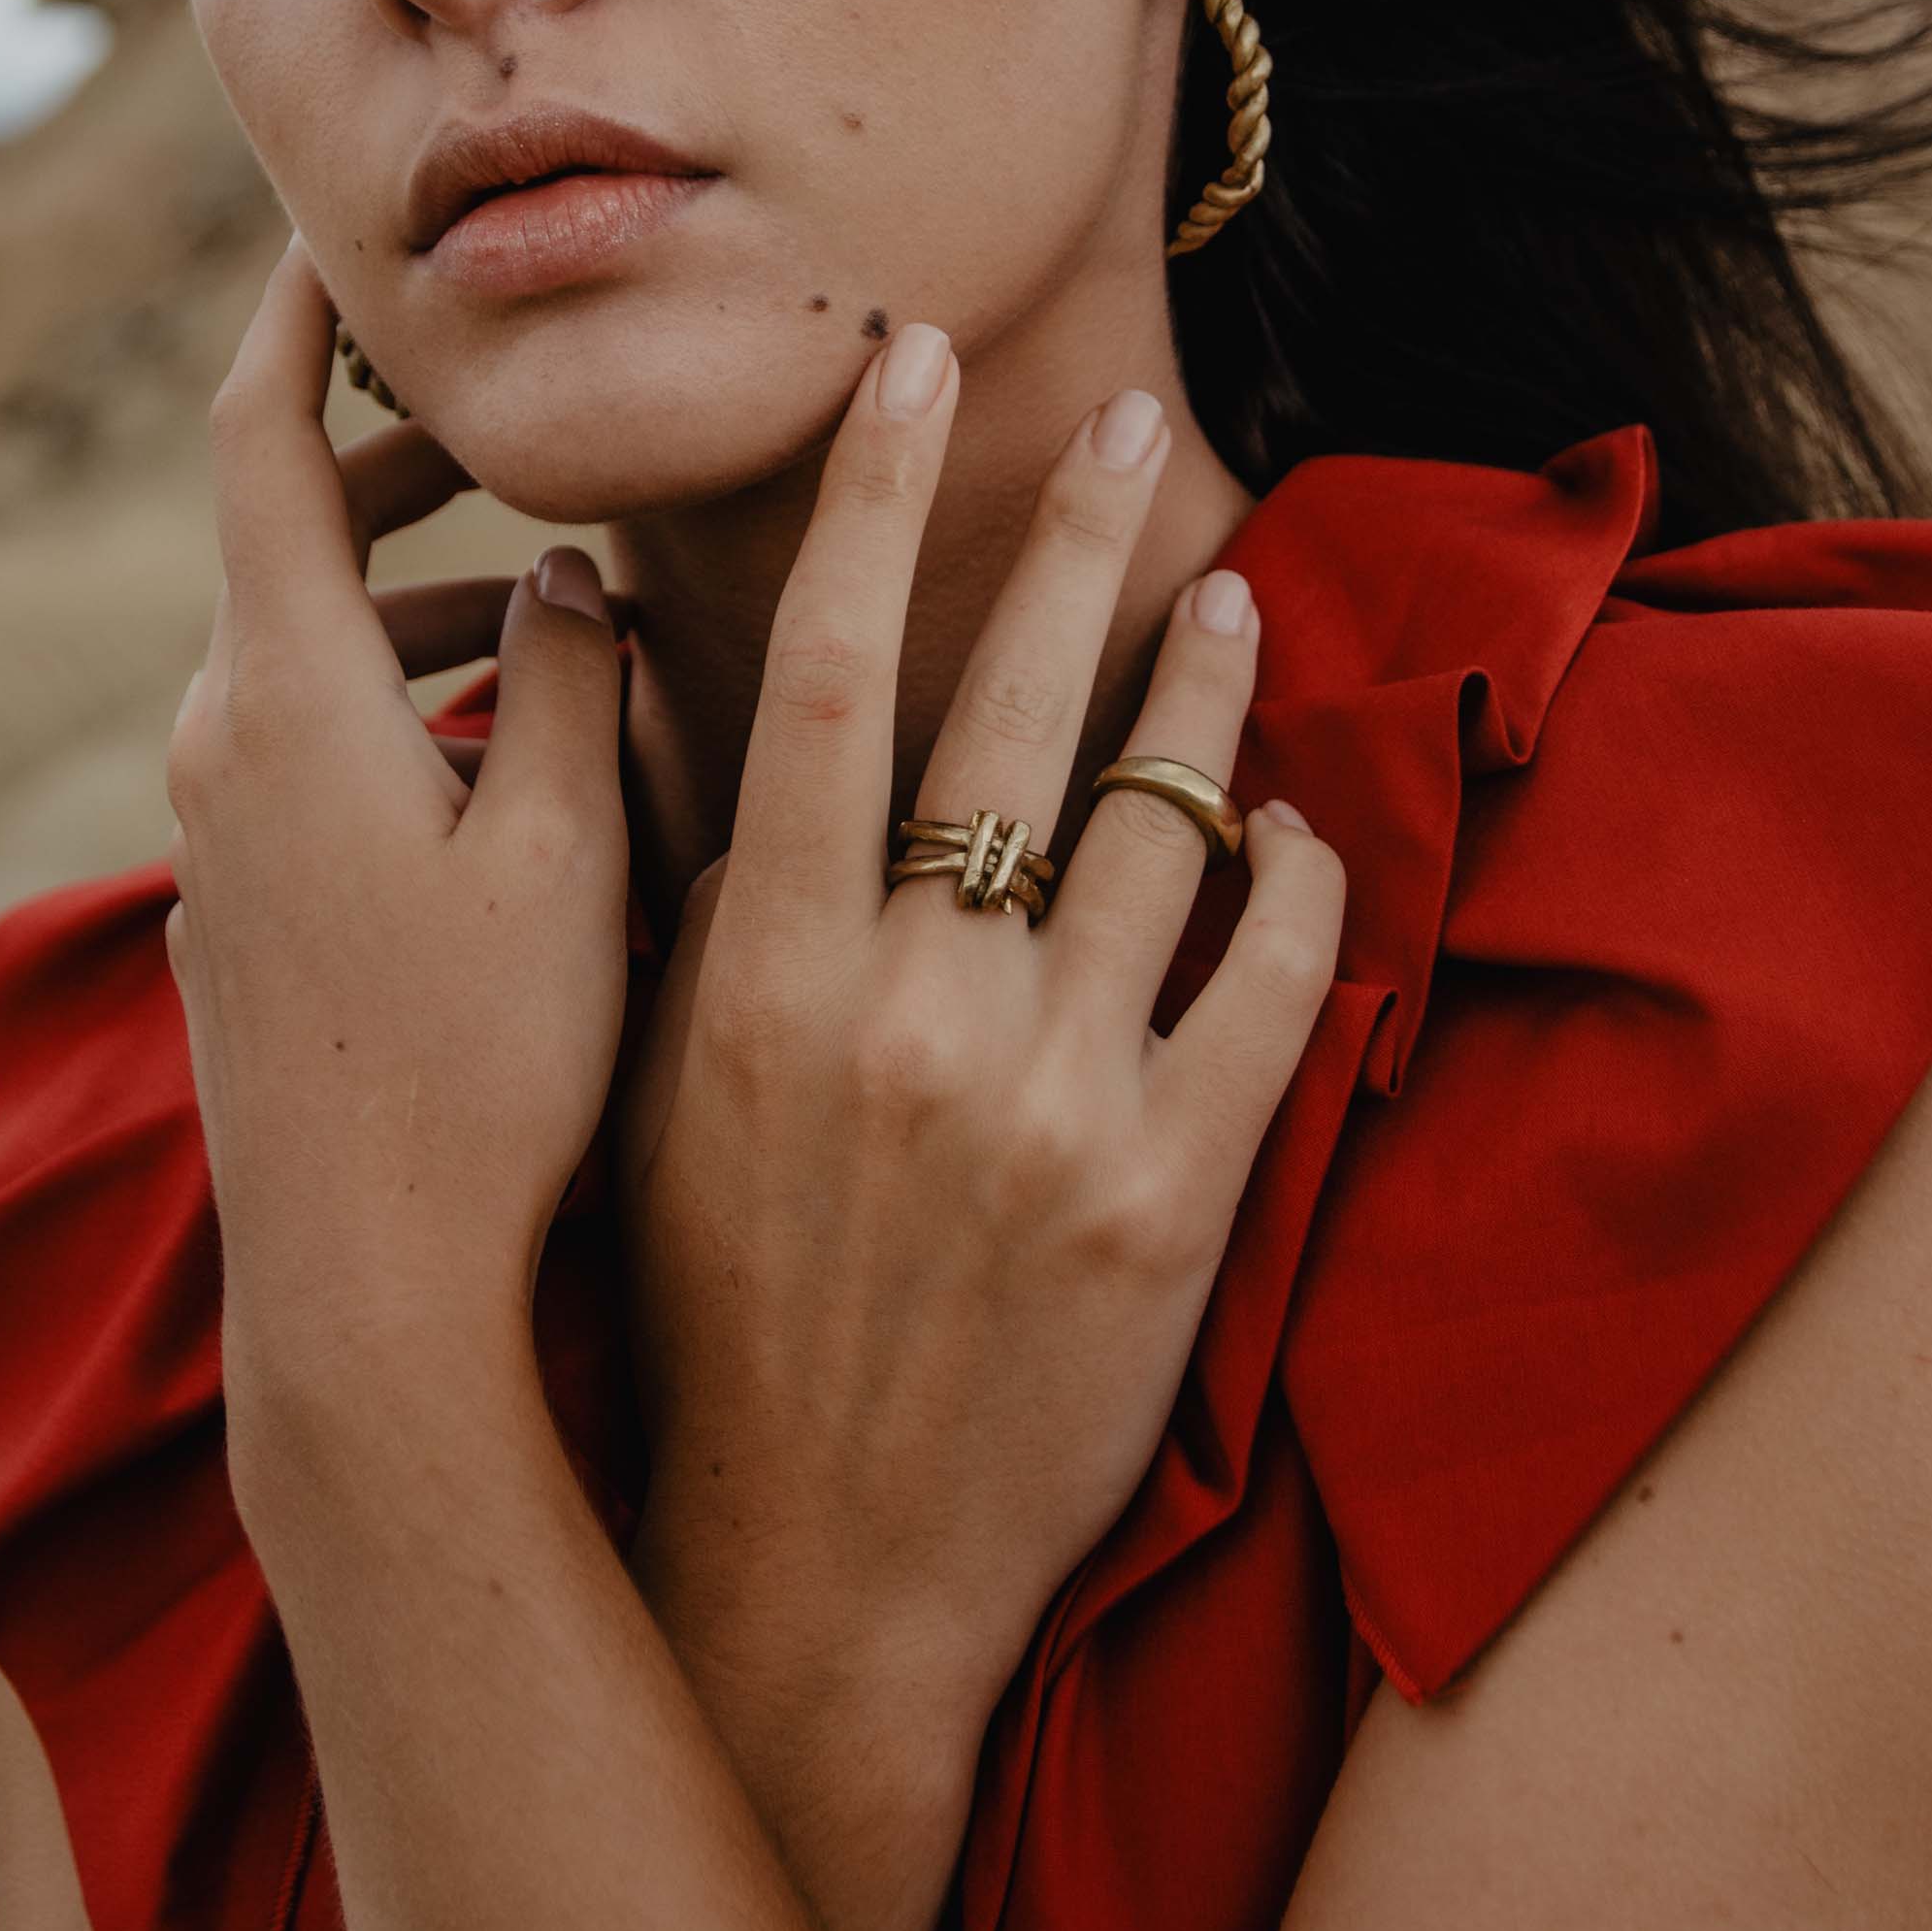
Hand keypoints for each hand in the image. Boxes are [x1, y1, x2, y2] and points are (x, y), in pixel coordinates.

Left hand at [163, 246, 632, 1461]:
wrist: (368, 1291)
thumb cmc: (483, 1073)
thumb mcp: (563, 846)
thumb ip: (569, 674)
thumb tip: (563, 570)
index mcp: (287, 699)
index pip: (265, 437)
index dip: (304, 313)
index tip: (348, 230)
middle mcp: (222, 745)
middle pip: (290, 533)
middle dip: (407, 463)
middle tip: (524, 423)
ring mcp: (219, 830)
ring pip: (313, 643)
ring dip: (429, 596)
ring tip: (575, 607)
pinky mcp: (245, 902)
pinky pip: (315, 738)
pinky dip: (406, 695)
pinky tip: (522, 749)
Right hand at [620, 329, 1343, 1930]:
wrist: (806, 1568)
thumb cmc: (701, 1307)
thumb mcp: (656, 1075)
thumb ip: (673, 870)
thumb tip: (637, 656)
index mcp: (761, 969)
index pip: (810, 669)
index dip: (864, 497)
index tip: (906, 362)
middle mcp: (910, 1011)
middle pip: (1013, 711)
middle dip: (1071, 541)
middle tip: (1128, 421)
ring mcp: (1053, 1102)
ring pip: (1166, 826)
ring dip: (1204, 696)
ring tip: (1225, 599)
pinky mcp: (1175, 1197)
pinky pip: (1274, 986)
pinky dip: (1293, 885)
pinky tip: (1290, 827)